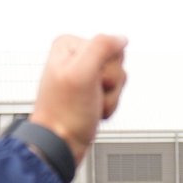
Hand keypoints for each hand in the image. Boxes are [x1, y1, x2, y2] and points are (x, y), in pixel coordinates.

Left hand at [30, 33, 127, 161]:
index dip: (107, 69)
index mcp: (69, 44)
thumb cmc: (65, 113)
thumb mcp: (82, 73)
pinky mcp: (91, 92)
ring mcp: (84, 76)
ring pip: (118, 80)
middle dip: (110, 84)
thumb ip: (102, 47)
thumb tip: (122, 39)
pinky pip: (114, 94)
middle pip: (116, 62)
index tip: (90, 82)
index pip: (110, 46)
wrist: (60, 143)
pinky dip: (108, 106)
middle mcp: (76, 57)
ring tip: (91, 106)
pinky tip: (93, 112)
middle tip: (91, 95)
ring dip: (109, 98)